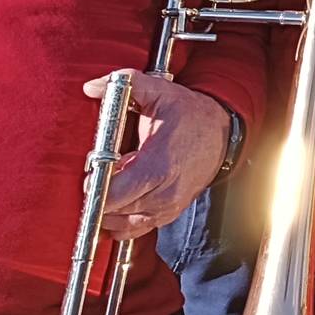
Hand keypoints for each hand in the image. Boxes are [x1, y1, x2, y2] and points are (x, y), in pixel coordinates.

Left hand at [79, 71, 232, 240]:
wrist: (223, 133)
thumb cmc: (190, 114)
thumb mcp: (160, 91)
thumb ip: (125, 84)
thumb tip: (91, 86)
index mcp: (158, 165)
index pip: (114, 194)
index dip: (94, 187)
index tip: (91, 172)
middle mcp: (164, 193)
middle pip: (113, 211)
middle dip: (98, 195)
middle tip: (98, 174)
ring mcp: (168, 207)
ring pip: (121, 224)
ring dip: (108, 208)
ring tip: (112, 184)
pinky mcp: (169, 214)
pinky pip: (134, 230)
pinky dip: (119, 221)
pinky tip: (119, 201)